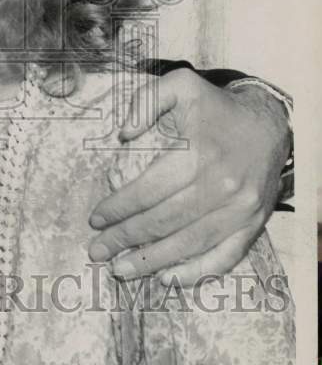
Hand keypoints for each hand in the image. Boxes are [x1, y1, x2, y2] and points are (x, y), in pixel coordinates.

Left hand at [87, 69, 290, 285]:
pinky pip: (224, 257)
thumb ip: (145, 102)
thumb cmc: (215, 107)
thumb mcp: (179, 86)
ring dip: (151, 261)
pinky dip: (196, 272)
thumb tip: (123, 133)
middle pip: (163, 222)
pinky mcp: (252, 225)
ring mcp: (239, 211)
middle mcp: (220, 187)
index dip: (118, 208)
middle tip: (98, 250)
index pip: (148, 191)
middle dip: (125, 239)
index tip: (95, 218)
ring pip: (189, 244)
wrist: (268, 124)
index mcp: (197, 155)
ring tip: (121, 269)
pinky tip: (168, 278)